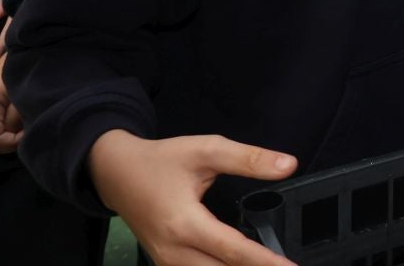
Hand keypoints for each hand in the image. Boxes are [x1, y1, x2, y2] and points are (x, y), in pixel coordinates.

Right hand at [88, 131, 296, 265]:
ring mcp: (165, 261)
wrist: (115, 173)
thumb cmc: (160, 161)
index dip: (266, 262)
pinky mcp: (164, 262)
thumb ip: (248, 159)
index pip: (235, 251)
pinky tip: (238, 265)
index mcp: (185, 225)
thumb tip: (287, 165)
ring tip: (267, 265)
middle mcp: (173, 251)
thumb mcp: (206, 149)